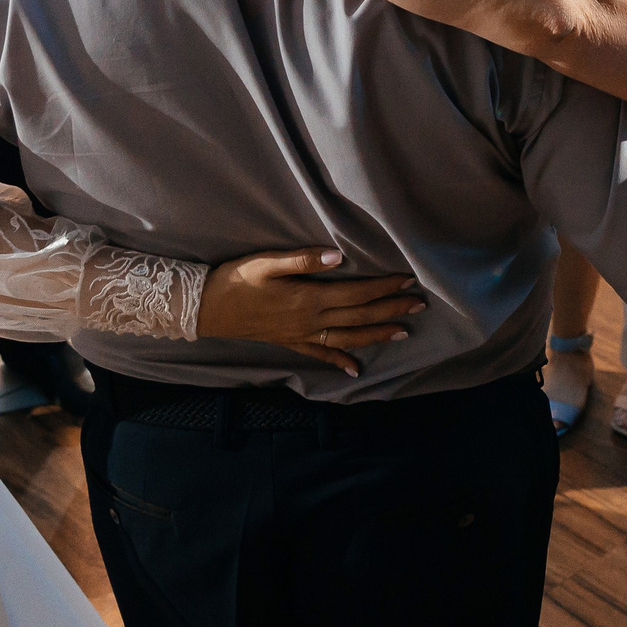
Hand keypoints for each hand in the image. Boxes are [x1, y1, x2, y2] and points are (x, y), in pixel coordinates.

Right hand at [199, 248, 426, 375]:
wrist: (206, 308)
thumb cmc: (236, 280)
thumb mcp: (267, 263)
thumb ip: (302, 260)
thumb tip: (337, 256)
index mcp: (308, 299)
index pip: (356, 293)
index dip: (383, 286)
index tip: (407, 279)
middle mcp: (310, 321)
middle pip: (359, 316)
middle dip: (391, 310)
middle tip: (420, 305)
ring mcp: (301, 335)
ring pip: (348, 338)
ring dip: (377, 335)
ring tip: (403, 333)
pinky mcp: (290, 342)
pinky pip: (321, 355)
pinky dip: (340, 362)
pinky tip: (356, 370)